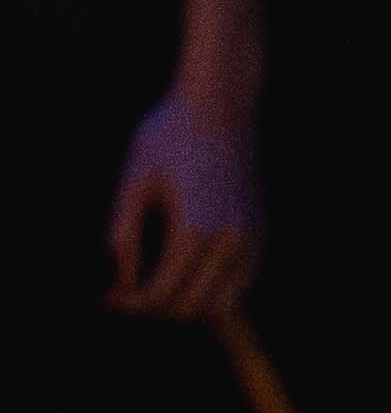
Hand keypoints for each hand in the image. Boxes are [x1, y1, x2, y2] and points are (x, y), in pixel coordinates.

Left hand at [107, 89, 262, 319]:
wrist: (221, 103)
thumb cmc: (170, 134)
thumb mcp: (133, 180)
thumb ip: (123, 235)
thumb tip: (123, 281)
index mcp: (194, 229)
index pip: (161, 294)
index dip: (131, 304)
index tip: (109, 297)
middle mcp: (229, 240)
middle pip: (191, 307)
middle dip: (155, 309)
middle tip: (126, 294)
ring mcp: (250, 238)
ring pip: (222, 304)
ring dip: (187, 305)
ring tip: (155, 288)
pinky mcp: (259, 232)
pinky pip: (240, 283)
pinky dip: (213, 291)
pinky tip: (185, 274)